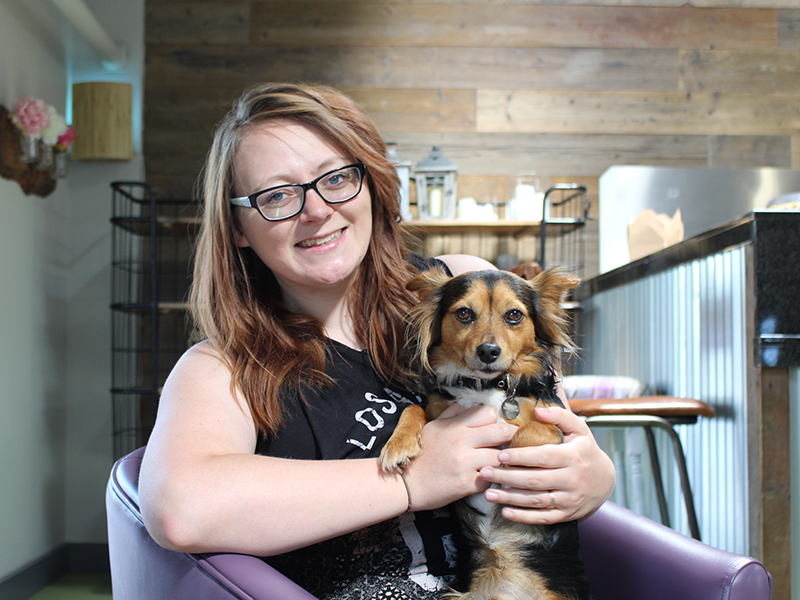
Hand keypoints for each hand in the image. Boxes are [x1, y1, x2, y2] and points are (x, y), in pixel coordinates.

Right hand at [402, 404, 514, 511]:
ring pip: (501, 455)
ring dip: (502, 459)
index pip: (488, 413)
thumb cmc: (420, 456)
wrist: (406, 484)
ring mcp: (465, 462)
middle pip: (501, 431)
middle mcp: (461, 441)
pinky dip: (493, 477)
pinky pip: (492, 477)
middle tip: (510, 443)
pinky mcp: (467, 483)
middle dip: (510, 436)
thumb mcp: (432, 428)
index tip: (495, 427)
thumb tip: (465, 404)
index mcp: (454, 426)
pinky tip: (487, 477)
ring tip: (498, 462)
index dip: (495, 419)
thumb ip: (451, 414)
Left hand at [478, 405, 614, 523]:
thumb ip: (559, 416)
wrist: (605, 481)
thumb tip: (537, 410)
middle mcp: (571, 479)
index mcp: (573, 456)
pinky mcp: (566, 514)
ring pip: (536, 501)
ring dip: (510, 498)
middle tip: (484, 472)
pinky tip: (505, 512)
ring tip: (488, 494)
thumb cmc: (585, 450)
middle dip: (507, 477)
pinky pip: (543, 518)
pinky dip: (524, 517)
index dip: (521, 457)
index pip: (543, 457)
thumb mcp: (579, 429)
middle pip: (535, 480)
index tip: (500, 455)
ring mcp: (569, 499)